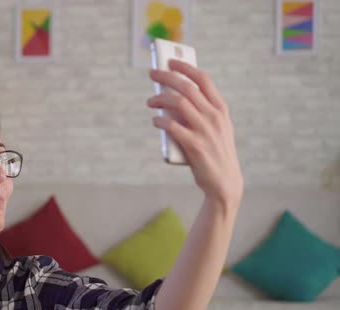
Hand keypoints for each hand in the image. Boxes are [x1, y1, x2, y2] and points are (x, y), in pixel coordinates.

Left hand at [147, 59, 243, 205]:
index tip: (171, 62)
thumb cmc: (215, 153)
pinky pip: (172, 127)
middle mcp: (214, 117)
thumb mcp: (217, 128)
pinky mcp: (194, 146)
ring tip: (150, 101)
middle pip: (187, 87)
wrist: (224, 182)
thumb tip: (176, 97)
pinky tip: (154, 120)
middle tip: (152, 74)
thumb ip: (203, 112)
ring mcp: (204, 131)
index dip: (186, 68)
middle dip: (167, 77)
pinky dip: (160, 121)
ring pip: (178, 103)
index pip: (203, 80)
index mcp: (220, 109)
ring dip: (160, 99)